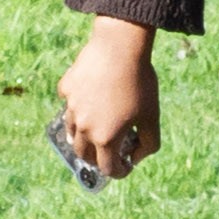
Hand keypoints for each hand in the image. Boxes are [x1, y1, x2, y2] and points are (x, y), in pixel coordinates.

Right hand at [54, 17, 160, 183]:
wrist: (120, 46)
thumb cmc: (140, 82)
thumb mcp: (152, 116)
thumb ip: (148, 144)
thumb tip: (136, 157)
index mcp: (105, 138)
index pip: (107, 168)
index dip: (119, 172)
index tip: (126, 166)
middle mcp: (84, 126)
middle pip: (83, 154)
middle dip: (96, 158)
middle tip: (108, 153)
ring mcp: (71, 106)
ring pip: (72, 131)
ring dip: (83, 137)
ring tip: (94, 131)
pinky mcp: (66, 88)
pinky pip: (68, 104)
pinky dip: (76, 108)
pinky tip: (87, 101)